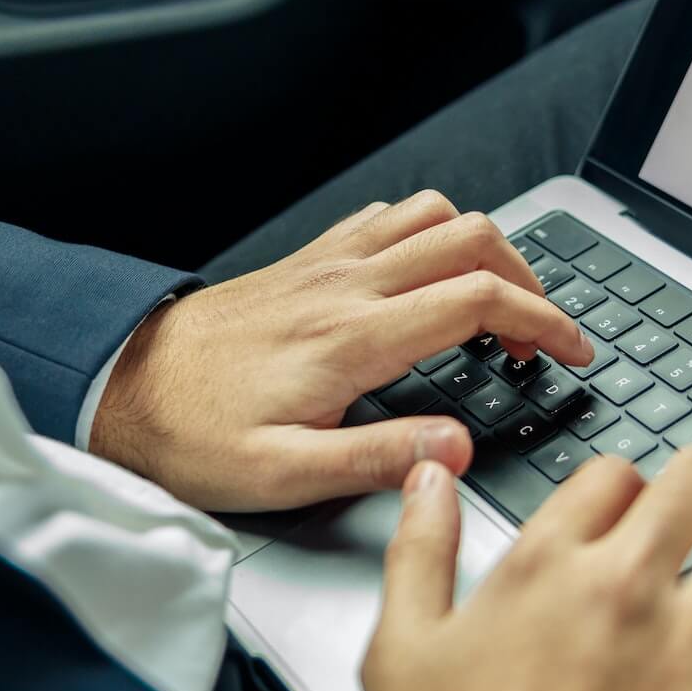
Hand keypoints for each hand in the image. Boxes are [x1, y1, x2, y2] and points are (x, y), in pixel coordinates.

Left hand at [91, 191, 594, 510]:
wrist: (119, 389)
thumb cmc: (193, 436)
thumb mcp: (284, 475)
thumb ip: (377, 461)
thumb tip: (453, 453)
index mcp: (352, 339)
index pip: (478, 299)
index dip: (544, 321)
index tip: (572, 352)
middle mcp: (345, 287)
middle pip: (470, 238)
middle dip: (531, 277)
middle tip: (547, 332)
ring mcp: (325, 266)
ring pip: (432, 215)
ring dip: (484, 247)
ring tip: (500, 302)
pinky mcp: (306, 262)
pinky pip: (385, 218)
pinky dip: (430, 234)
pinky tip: (428, 275)